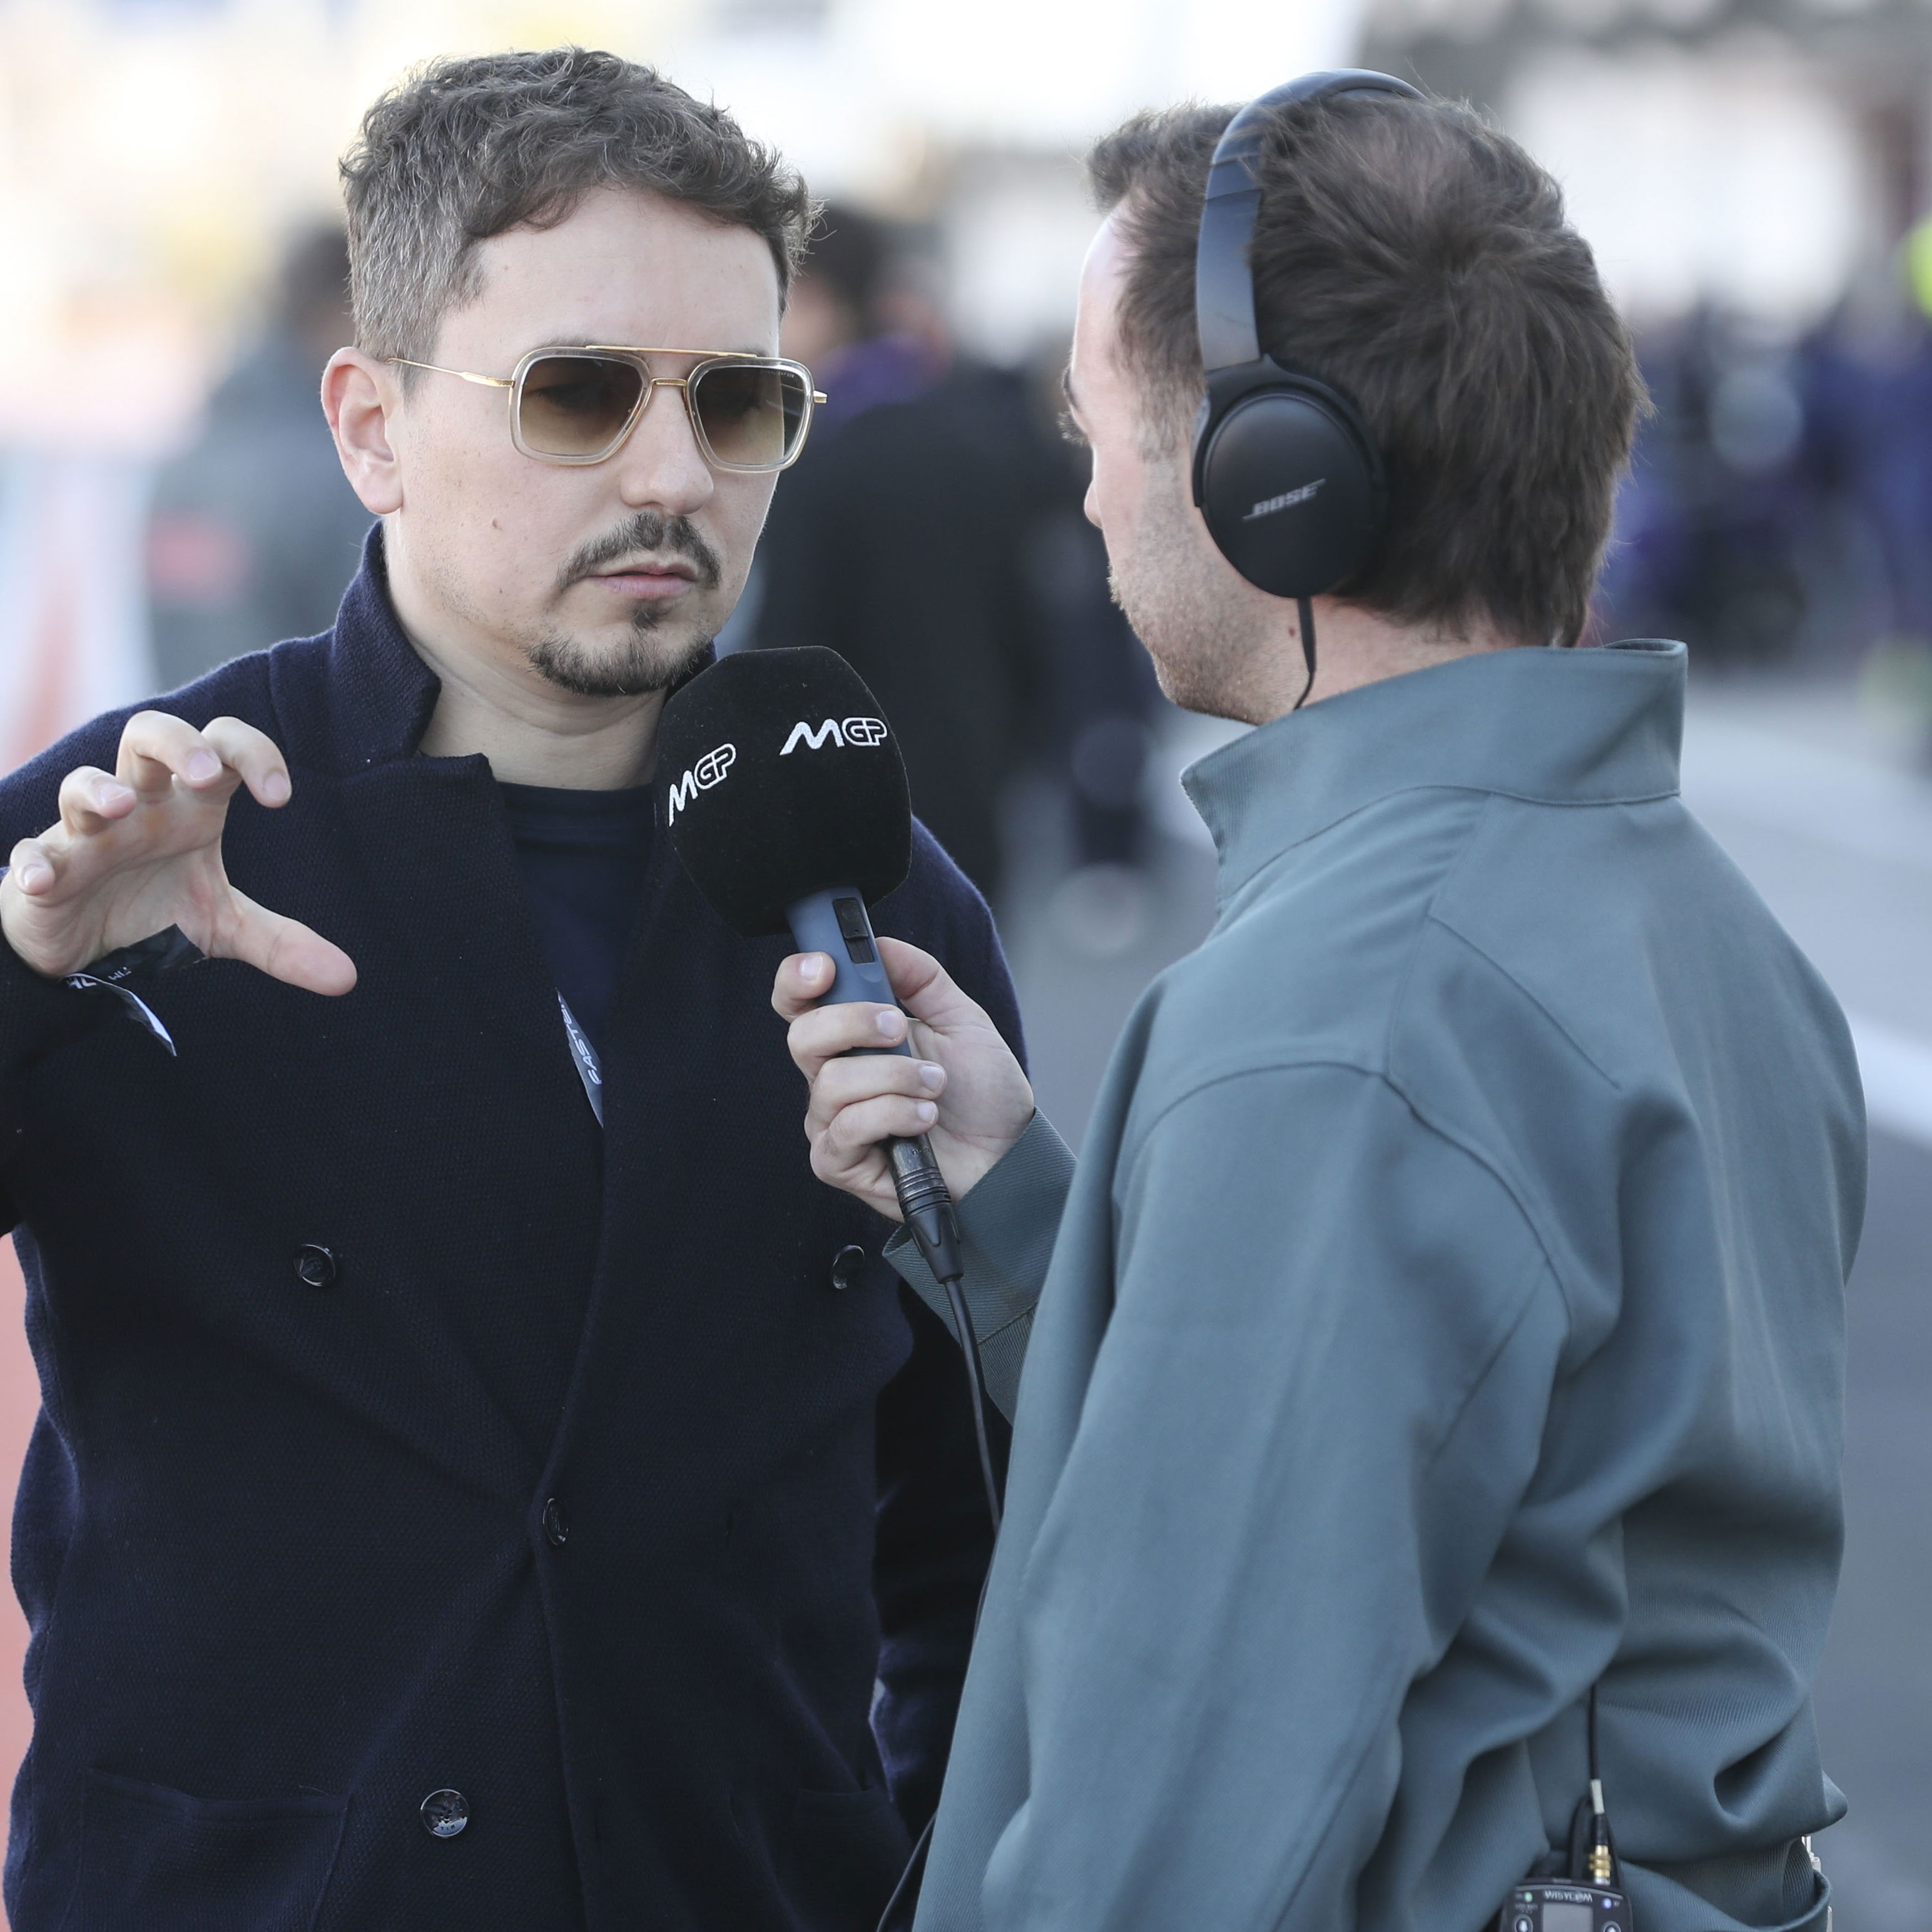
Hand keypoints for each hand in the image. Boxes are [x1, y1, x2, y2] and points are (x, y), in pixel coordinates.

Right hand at [0, 711, 355, 994]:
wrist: (84, 948)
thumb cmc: (154, 913)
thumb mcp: (223, 926)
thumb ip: (281, 943)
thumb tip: (347, 978)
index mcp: (189, 806)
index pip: (222, 749)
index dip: (253, 755)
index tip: (280, 797)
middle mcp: (140, 806)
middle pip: (148, 734)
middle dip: (176, 743)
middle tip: (204, 774)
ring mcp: (88, 834)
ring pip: (83, 785)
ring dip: (98, 790)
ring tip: (122, 806)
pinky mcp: (46, 869)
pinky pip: (31, 855)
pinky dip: (33, 865)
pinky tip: (42, 880)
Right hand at [773, 937, 1033, 1220]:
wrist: (1007, 1153)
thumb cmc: (982, 1092)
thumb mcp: (962, 1020)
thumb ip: (921, 978)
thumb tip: (881, 942)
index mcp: (852, 1035)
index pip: (800, 1000)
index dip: (798, 978)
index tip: (826, 966)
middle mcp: (833, 1075)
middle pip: (802, 1035)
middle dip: (853, 1022)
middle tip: (898, 1029)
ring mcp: (831, 1120)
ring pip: (832, 1082)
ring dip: (895, 1077)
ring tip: (934, 1085)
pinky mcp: (839, 1162)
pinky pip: (846, 1128)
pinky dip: (893, 1115)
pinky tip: (923, 1119)